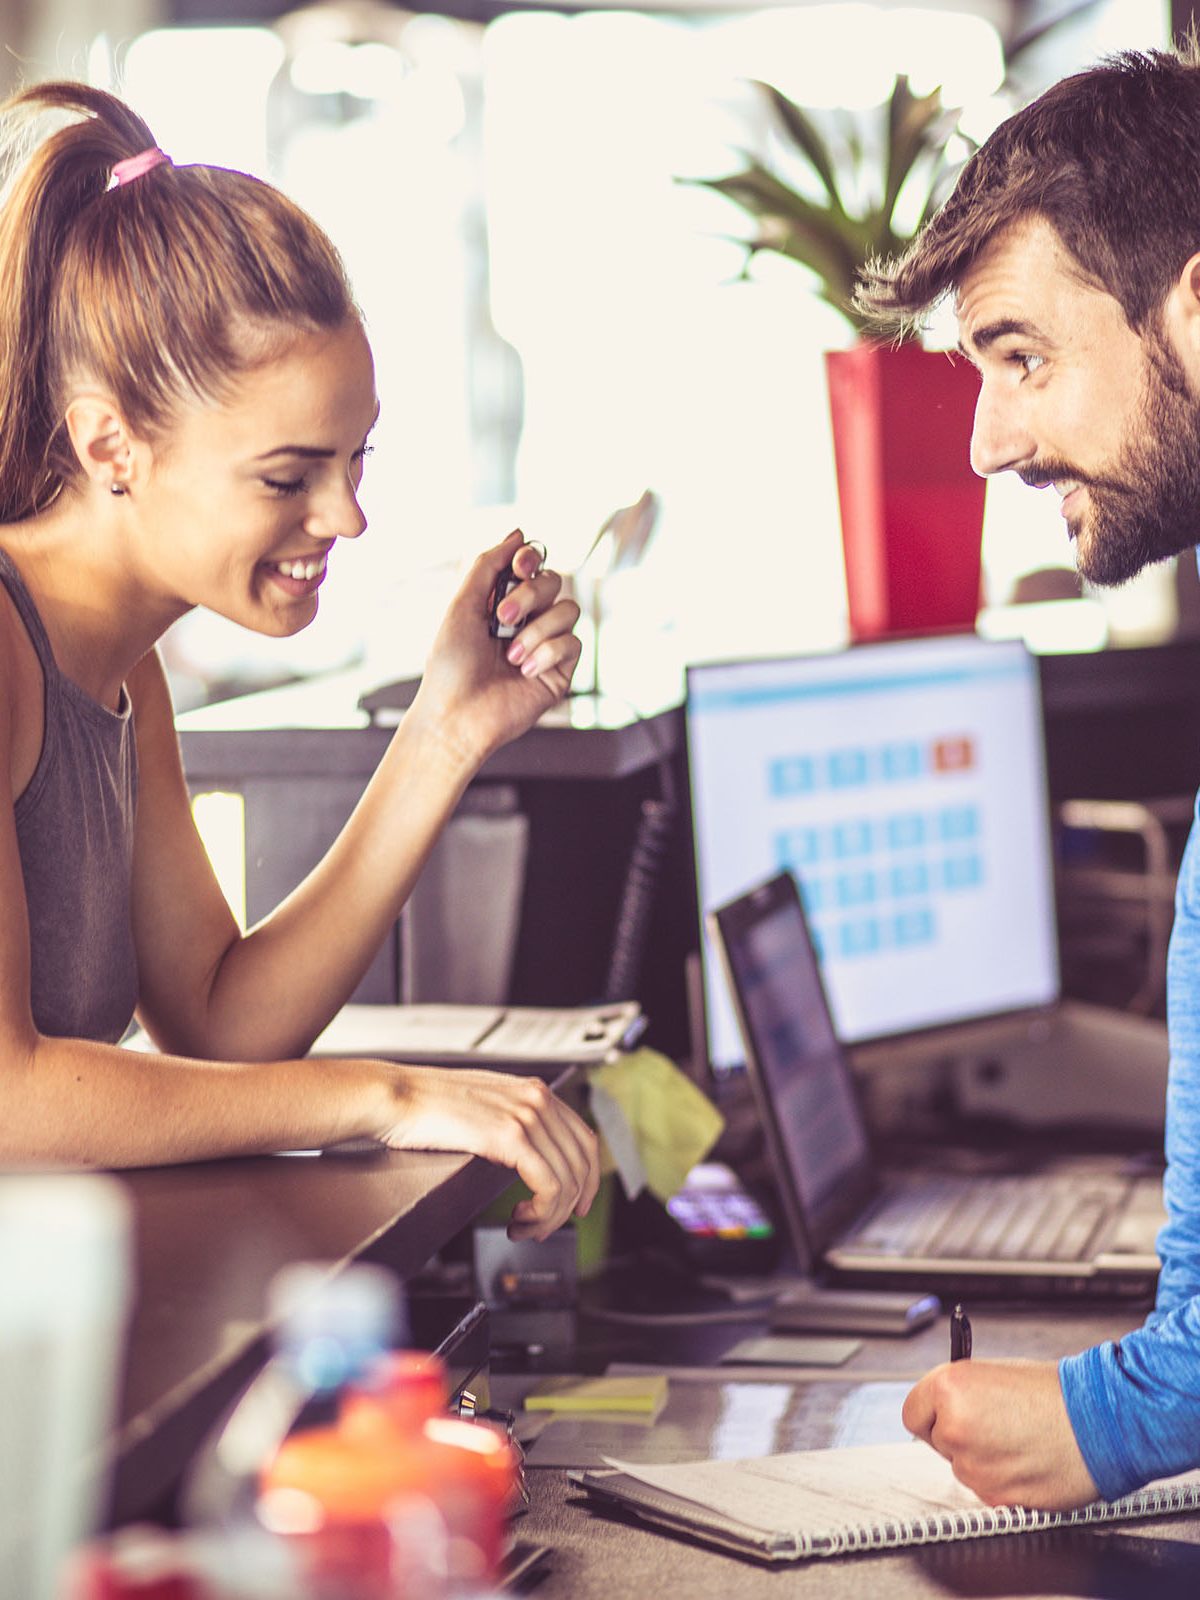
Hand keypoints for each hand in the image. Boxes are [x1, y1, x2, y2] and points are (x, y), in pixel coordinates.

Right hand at [376, 1062, 600, 1239]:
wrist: (396, 1096)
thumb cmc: (427, 1106)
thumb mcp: (485, 1107)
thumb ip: (513, 1123)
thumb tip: (529, 1157)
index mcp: (535, 1091)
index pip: (585, 1139)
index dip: (589, 1178)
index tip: (579, 1203)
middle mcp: (538, 1099)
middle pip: (582, 1164)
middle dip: (571, 1205)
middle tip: (545, 1225)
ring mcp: (527, 1116)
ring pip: (567, 1181)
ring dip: (551, 1216)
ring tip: (526, 1227)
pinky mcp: (510, 1137)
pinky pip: (548, 1186)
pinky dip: (542, 1212)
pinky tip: (519, 1220)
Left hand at [412, 531, 581, 763]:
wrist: (456, 715)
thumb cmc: (450, 666)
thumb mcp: (461, 605)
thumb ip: (487, 564)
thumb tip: (518, 533)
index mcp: (501, 602)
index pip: (531, 565)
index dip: (531, 557)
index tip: (519, 565)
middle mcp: (527, 621)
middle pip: (554, 581)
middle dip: (529, 595)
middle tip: (502, 618)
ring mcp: (545, 645)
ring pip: (568, 610)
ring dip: (536, 630)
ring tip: (511, 655)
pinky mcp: (560, 672)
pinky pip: (573, 643)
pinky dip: (547, 653)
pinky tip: (526, 671)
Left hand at [902, 1358, 1097, 1509]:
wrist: (1100, 1423)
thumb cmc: (1056, 1394)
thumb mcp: (995, 1374)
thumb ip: (962, 1394)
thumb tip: (945, 1410)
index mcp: (950, 1388)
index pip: (913, 1413)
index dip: (932, 1415)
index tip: (944, 1416)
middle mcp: (955, 1427)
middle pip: (938, 1442)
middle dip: (961, 1437)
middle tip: (996, 1428)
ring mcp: (974, 1466)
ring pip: (965, 1468)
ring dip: (984, 1461)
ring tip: (1021, 1442)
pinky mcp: (995, 1497)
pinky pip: (988, 1490)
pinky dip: (1004, 1482)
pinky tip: (1029, 1463)